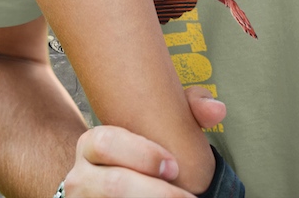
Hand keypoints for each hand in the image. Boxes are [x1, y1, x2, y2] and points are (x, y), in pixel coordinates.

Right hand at [63, 87, 224, 196]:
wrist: (97, 186)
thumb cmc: (133, 155)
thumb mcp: (149, 130)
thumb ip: (187, 111)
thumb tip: (217, 110)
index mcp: (92, 144)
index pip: (107, 142)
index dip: (143, 155)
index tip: (175, 166)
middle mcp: (81, 175)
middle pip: (113, 184)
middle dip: (155, 192)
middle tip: (186, 197)